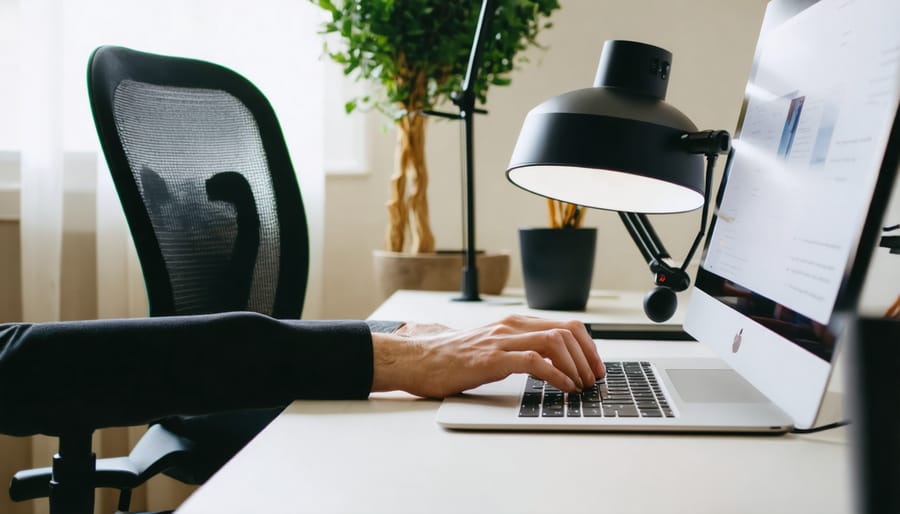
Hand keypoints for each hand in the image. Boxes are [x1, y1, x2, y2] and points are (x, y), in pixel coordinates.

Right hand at [371, 315, 604, 397]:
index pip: (565, 325)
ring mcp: (501, 340)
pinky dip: (557, 374)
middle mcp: (511, 326)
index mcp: (514, 323)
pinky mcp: (492, 359)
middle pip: (567, 330)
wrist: (418, 359)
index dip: (588, 346)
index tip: (595, 367)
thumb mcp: (492, 348)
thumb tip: (551, 365)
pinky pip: (535, 361)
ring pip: (555, 341)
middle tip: (593, 379)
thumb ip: (518, 349)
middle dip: (588, 356)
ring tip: (580, 385)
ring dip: (576, 366)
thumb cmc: (451, 359)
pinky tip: (563, 387)